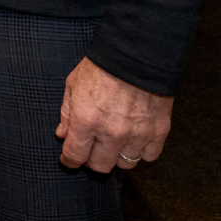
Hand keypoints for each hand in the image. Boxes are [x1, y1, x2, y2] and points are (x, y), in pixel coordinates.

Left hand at [56, 57, 173, 172]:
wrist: (137, 55)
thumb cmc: (101, 66)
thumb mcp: (72, 85)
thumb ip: (66, 113)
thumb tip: (62, 134)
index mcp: (86, 121)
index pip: (74, 155)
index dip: (69, 160)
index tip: (69, 159)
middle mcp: (111, 133)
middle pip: (100, 166)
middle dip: (92, 160)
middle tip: (92, 149)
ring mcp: (137, 134)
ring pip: (126, 164)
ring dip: (117, 156)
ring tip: (114, 142)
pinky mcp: (159, 131)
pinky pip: (150, 155)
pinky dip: (142, 151)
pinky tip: (135, 139)